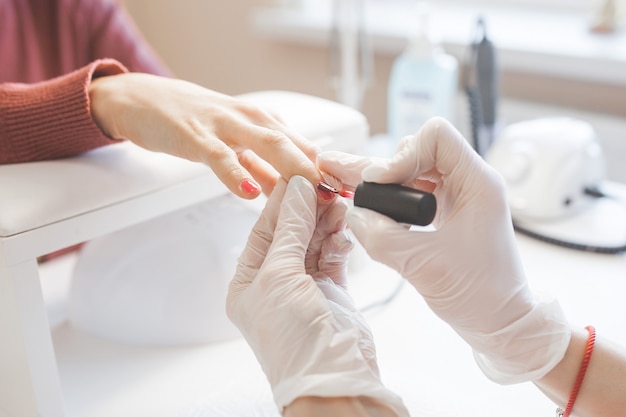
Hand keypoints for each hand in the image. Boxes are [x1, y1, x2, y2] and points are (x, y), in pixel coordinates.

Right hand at [88, 73, 321, 197]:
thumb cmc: (193, 122)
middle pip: (292, 144)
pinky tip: (248, 191)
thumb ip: (262, 170)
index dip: (323, 171)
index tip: (341, 195)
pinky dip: (235, 174)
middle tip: (334, 197)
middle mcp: (249, 119)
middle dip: (317, 170)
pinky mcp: (194, 134)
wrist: (144, 100)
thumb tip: (291, 194)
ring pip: (265, 143)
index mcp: (262, 122)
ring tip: (307, 192)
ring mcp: (223, 124)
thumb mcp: (235, 145)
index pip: (302, 146)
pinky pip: (218, 155)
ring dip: (290, 167)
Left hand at [226, 176, 407, 415]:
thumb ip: (290, 228)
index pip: (264, 229)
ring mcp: (304, 286)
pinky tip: (344, 232)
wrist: (332, 377)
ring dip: (326, 222)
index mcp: (248, 281)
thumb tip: (296, 190)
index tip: (297, 175)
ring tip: (339, 204)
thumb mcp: (282, 275)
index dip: (281, 201)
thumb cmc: (293, 339)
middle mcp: (274, 283)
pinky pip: (333, 256)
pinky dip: (339, 242)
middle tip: (324, 186)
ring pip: (314, 241)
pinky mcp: (331, 290)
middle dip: (308, 209)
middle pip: (291, 232)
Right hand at [317, 117, 569, 383]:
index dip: (402, 155)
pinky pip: (410, 194)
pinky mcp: (443, 213)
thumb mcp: (426, 265)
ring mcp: (454, 197)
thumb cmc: (482, 295)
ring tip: (339, 179)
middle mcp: (466, 182)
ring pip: (409, 172)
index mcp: (477, 183)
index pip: (436, 137)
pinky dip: (385, 197)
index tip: (381, 184)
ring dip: (377, 180)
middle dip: (377, 166)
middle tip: (336, 169)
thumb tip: (354, 214)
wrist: (500, 322)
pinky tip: (359, 200)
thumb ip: (384, 237)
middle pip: (415, 151)